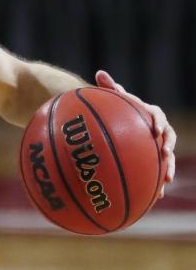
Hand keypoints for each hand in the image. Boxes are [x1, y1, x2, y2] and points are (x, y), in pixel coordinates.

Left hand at [95, 70, 175, 197]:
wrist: (122, 123)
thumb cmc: (117, 110)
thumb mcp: (114, 99)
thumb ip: (109, 88)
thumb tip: (100, 72)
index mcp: (150, 114)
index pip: (158, 116)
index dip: (158, 123)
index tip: (155, 130)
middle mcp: (157, 130)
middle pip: (168, 138)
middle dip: (169, 147)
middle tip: (165, 154)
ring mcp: (157, 146)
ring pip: (167, 158)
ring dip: (169, 168)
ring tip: (166, 180)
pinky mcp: (154, 160)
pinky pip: (158, 172)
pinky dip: (157, 184)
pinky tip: (155, 197)